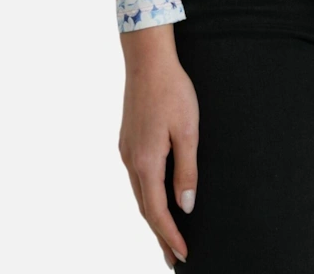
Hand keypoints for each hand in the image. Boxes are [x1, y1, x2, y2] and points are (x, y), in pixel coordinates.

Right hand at [118, 25, 198, 267]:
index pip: (156, 211)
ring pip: (139, 194)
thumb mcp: (188, 131)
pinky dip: (147, 196)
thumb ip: (186, 171)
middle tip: (173, 257)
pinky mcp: (128, 140)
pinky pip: (137, 178)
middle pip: (144, 208)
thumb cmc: (172, 91)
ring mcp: (126, 150)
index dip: (170, 235)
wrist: (147, 60)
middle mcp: (130, 160)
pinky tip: (156, 198)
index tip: (182, 255)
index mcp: (145, 162)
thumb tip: (186, 206)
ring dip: (152, 216)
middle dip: (159, 234)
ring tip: (167, 234)